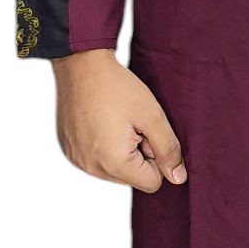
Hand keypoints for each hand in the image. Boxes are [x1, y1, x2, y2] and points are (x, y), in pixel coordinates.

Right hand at [51, 49, 186, 191]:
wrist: (81, 64)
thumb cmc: (116, 87)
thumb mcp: (152, 116)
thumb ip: (169, 150)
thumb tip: (178, 178)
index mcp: (114, 164)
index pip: (152, 182)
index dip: (156, 157)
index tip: (147, 132)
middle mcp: (91, 168)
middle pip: (131, 178)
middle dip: (138, 155)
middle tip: (132, 123)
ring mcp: (77, 160)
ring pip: (114, 170)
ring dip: (121, 151)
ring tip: (116, 120)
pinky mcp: (69, 150)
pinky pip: (95, 159)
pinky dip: (103, 145)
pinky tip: (101, 120)